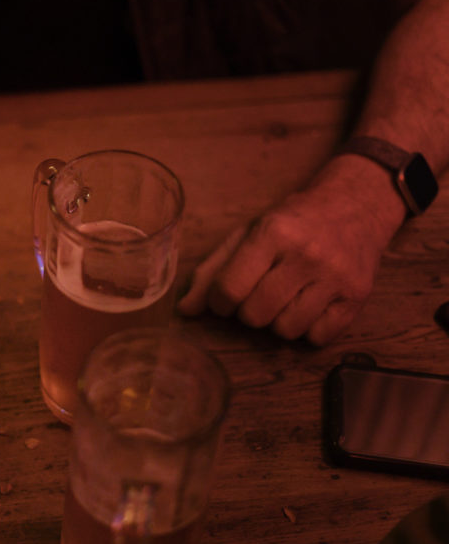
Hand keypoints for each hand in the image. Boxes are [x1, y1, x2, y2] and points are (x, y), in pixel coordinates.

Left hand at [177, 160, 403, 344]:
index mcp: (273, 233)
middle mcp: (306, 255)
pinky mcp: (358, 297)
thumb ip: (212, 271)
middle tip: (259, 293)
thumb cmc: (292, 222)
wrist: (356, 205)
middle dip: (248, 311)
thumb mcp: (247, 234)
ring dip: (278, 321)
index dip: (218, 302)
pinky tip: (310, 304)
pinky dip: (308, 329)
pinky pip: (318, 338)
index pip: (229, 290)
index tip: (225, 296)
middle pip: (255, 315)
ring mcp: (336, 277)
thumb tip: (184, 311)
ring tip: (286, 297)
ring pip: (286, 330)